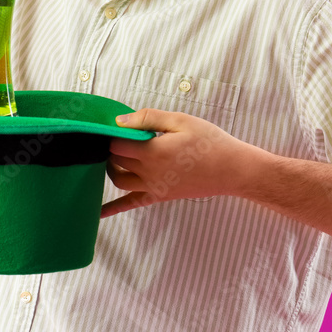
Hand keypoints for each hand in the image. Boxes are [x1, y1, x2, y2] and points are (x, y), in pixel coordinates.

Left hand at [100, 108, 247, 217]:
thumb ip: (148, 118)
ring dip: (112, 168)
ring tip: (117, 156)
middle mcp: (149, 172)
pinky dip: (113, 209)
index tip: (116, 125)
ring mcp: (153, 187)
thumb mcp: (180, 120)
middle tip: (119, 136)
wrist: (232, 169)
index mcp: (153, 151)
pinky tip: (99, 212)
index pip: (117, 143)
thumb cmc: (209, 141)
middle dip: (113, 147)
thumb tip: (120, 121)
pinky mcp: (159, 196)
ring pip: (119, 180)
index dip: (113, 132)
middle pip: (116, 160)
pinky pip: (132, 204)